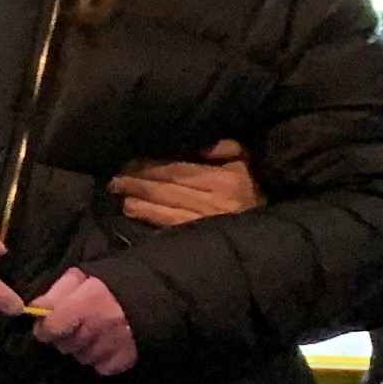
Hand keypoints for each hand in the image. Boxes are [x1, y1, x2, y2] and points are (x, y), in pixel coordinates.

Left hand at [32, 264, 139, 375]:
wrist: (153, 294)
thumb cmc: (110, 285)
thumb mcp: (81, 278)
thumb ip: (56, 293)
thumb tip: (35, 309)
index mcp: (87, 302)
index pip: (51, 328)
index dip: (45, 328)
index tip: (48, 326)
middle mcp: (99, 326)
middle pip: (64, 346)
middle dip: (64, 338)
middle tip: (75, 327)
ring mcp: (114, 344)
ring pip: (81, 358)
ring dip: (81, 349)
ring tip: (92, 335)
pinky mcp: (126, 359)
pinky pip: (101, 368)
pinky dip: (99, 360)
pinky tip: (105, 346)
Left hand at [113, 138, 258, 228]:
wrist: (269, 235)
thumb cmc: (254, 192)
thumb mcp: (247, 164)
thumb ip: (227, 148)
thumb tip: (201, 145)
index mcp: (228, 179)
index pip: (178, 168)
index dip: (150, 164)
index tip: (128, 159)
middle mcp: (217, 200)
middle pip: (165, 186)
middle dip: (135, 179)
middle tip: (113, 174)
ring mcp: (206, 221)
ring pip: (161, 206)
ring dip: (134, 197)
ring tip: (117, 188)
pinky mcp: (198, 238)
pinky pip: (165, 224)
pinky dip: (145, 214)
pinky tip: (130, 207)